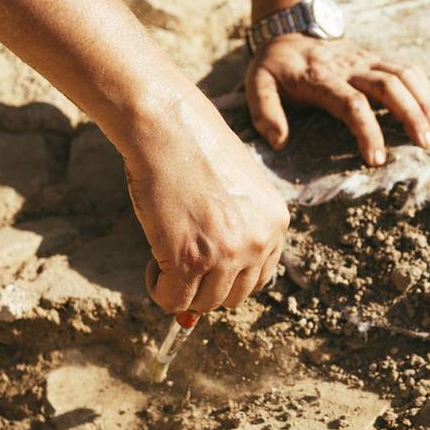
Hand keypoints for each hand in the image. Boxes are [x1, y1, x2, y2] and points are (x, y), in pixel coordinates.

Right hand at [123, 91, 289, 313]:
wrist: (168, 126)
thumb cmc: (194, 149)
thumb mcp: (233, 191)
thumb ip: (233, 232)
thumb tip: (207, 286)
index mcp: (276, 222)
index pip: (260, 276)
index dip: (229, 276)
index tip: (207, 263)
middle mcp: (258, 241)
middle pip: (235, 296)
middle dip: (207, 286)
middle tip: (182, 261)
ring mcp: (226, 254)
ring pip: (205, 303)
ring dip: (182, 290)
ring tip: (165, 259)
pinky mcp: (189, 259)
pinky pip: (174, 300)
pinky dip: (160, 290)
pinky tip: (153, 264)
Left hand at [245, 33, 429, 164]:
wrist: (289, 27)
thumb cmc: (275, 66)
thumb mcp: (257, 84)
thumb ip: (265, 112)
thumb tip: (279, 142)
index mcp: (322, 78)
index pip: (352, 103)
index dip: (367, 131)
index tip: (376, 159)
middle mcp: (350, 66)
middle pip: (389, 86)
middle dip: (410, 115)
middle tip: (424, 145)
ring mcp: (367, 60)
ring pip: (405, 75)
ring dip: (424, 103)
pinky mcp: (376, 59)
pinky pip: (408, 70)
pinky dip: (424, 90)